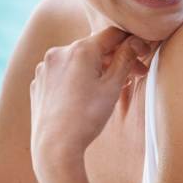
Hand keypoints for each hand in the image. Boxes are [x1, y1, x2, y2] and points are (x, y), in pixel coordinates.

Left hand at [30, 27, 150, 176]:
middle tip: (135, 75)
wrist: (55, 147)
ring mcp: (45, 68)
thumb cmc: (87, 117)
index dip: (131, 41)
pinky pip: (63, 74)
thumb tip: (136, 41)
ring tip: (110, 88)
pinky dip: (77, 79)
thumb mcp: (112, 87)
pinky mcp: (38, 83)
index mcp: (80, 49)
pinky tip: (86, 97)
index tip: (143, 54)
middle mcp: (59, 52)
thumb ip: (125, 59)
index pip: (112, 34)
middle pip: (95, 48)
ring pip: (78, 61)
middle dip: (116, 59)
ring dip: (96, 69)